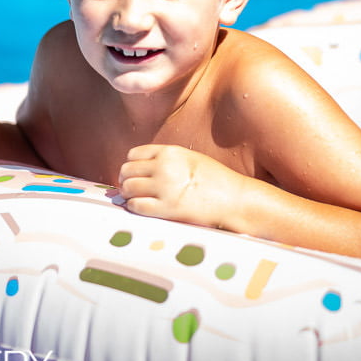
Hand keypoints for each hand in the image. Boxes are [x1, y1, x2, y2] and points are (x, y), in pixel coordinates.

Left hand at [117, 144, 244, 228]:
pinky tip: (140, 208)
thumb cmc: (215, 179)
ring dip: (128, 194)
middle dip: (125, 180)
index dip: (131, 165)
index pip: (133, 154)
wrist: (234, 199)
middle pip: (127, 171)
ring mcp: (164, 188)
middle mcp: (164, 167)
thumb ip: (167, 159)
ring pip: (128, 188)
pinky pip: (136, 206)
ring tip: (134, 199)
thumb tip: (142, 168)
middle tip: (130, 189)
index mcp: (169, 152)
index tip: (134, 174)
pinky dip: (134, 207)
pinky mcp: (167, 208)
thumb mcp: (190, 158)